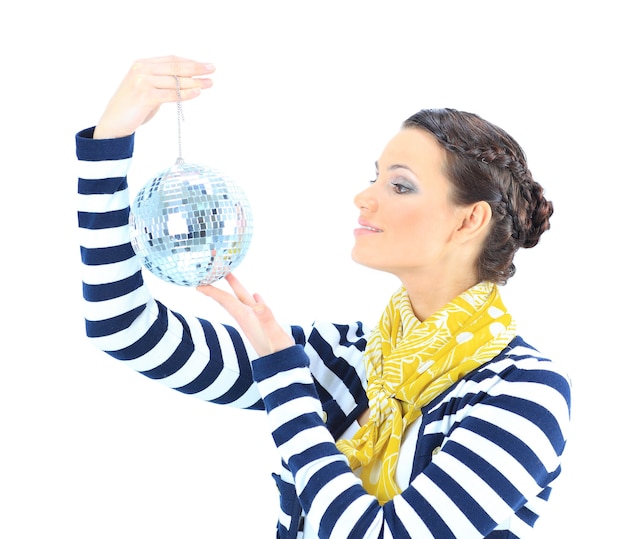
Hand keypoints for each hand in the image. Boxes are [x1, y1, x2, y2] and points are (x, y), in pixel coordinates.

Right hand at [93, 55, 214, 139]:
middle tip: (212, 68)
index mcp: (142, 64)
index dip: (190, 62)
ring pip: (175, 81)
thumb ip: (162, 82)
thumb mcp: (147, 89)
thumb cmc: (133, 108)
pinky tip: (197, 92)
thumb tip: (187, 81)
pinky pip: (171, 94)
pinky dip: (185, 93)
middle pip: (175, 67)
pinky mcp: (145, 96)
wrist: (114, 123)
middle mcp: (141, 69)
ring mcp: (142, 82)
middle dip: (196, 68)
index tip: (205, 65)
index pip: (171, 60)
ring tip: (209, 83)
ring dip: (195, 82)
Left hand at [197, 274, 294, 356]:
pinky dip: (254, 299)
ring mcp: (256, 323)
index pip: (226, 301)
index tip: (198, 283)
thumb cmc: (278, 351)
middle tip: (210, 271)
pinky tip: (255, 295)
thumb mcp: (273, 333)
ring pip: (243, 301)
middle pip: (230, 299)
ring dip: (235, 289)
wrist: (283, 369)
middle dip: (219, 285)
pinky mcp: (265, 326)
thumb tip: (257, 303)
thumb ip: (266, 318)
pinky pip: (256, 308)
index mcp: (246, 318)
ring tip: (229, 276)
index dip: (212, 291)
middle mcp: (248, 319)